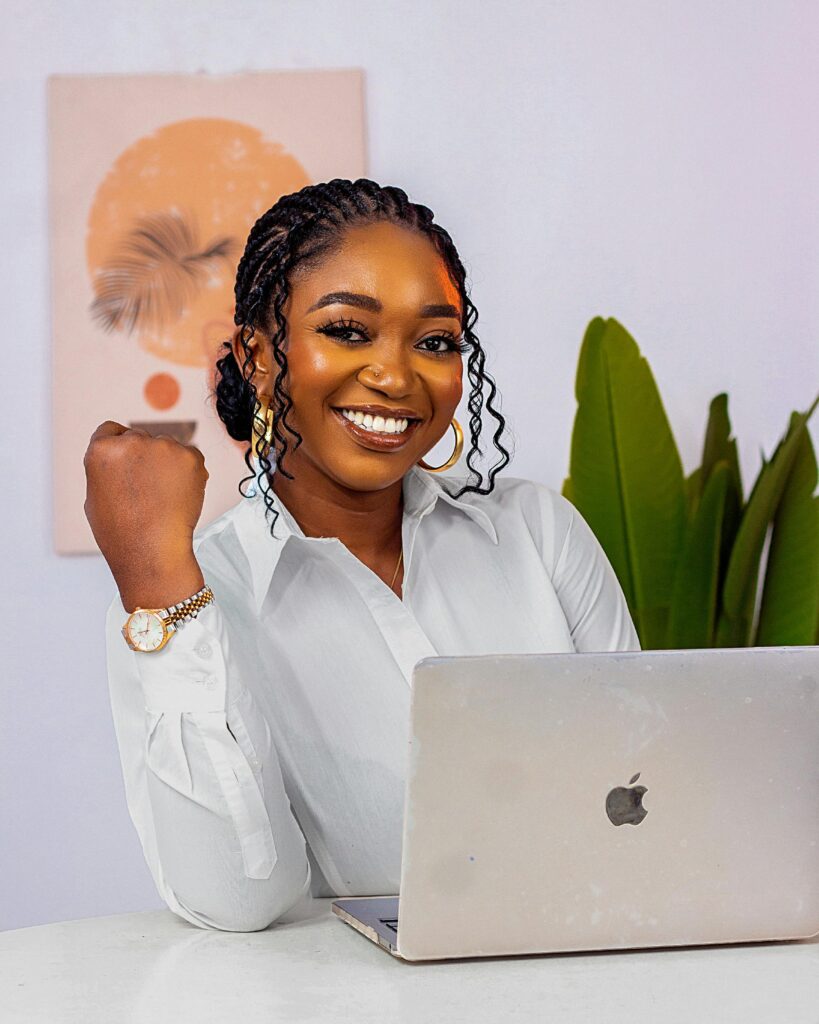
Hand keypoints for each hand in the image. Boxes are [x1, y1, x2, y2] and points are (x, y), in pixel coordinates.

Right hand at [83, 421, 207, 610]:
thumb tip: (119, 457)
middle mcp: (132, 441)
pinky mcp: (191, 456)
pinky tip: (179, 495)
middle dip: (145, 458)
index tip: (128, 463)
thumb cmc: (122, 533)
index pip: (111, 430)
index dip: (120, 447)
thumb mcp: (95, 496)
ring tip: (163, 498)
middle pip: (141, 438)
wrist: (152, 551)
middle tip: (148, 490)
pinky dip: (189, 472)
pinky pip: (190, 457)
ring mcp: (163, 446)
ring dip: (167, 464)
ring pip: (167, 448)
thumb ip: (106, 468)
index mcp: (102, 449)